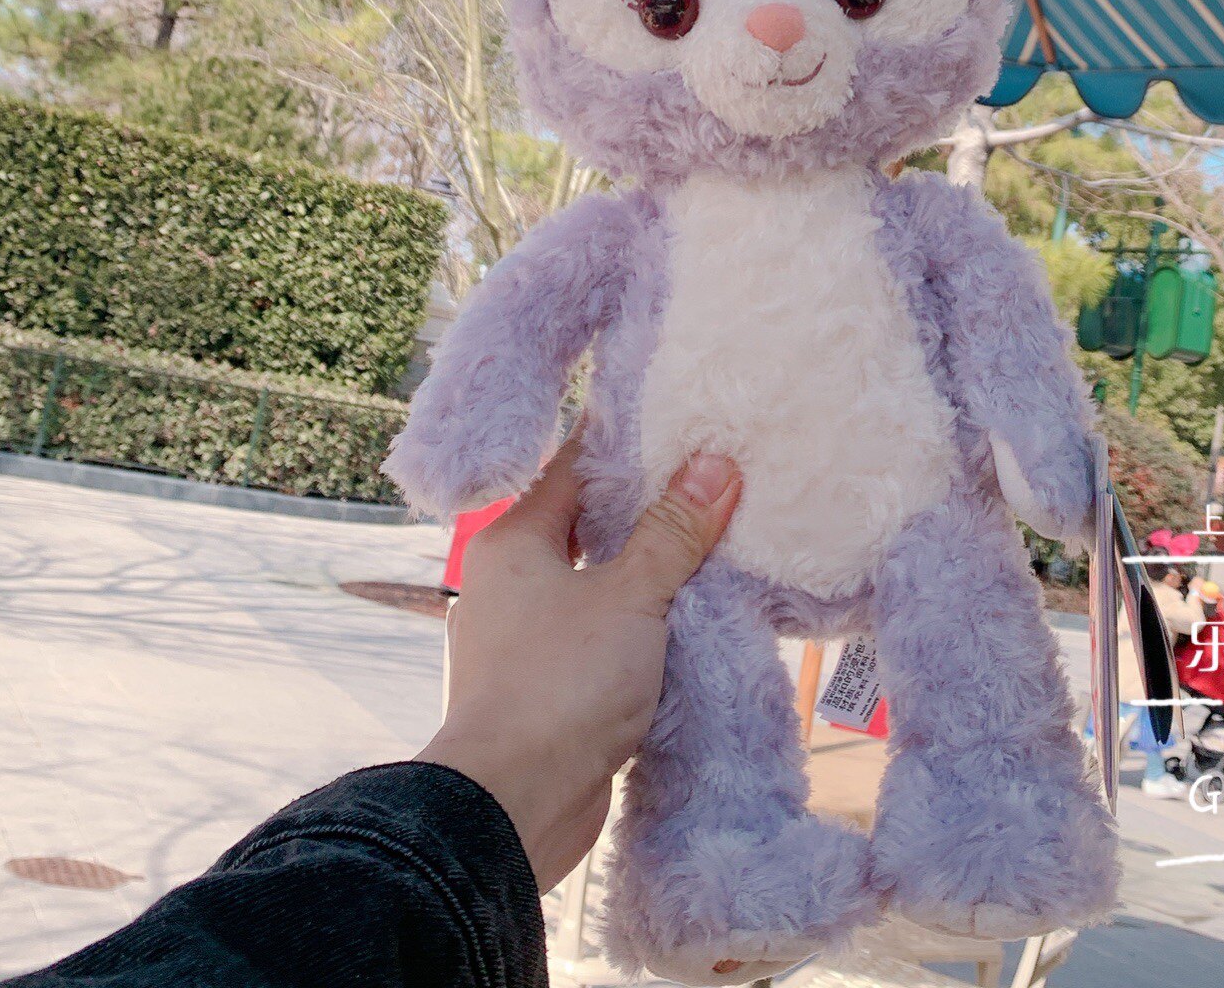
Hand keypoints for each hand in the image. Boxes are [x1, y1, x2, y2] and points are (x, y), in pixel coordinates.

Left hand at [418, 431, 741, 890]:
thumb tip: (715, 464)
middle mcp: (508, 583)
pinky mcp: (544, 691)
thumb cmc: (560, 685)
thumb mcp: (631, 597)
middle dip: (646, 511)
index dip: (625, 442)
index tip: (677, 416)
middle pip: (587, 526)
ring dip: (646, 575)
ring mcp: (523, 640)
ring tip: (711, 548)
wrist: (510, 808)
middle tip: (712, 480)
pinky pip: (597, 638)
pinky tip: (686, 622)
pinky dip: (637, 628)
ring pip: (595, 586)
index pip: (573, 467)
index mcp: (513, 543)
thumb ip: (673, 532)